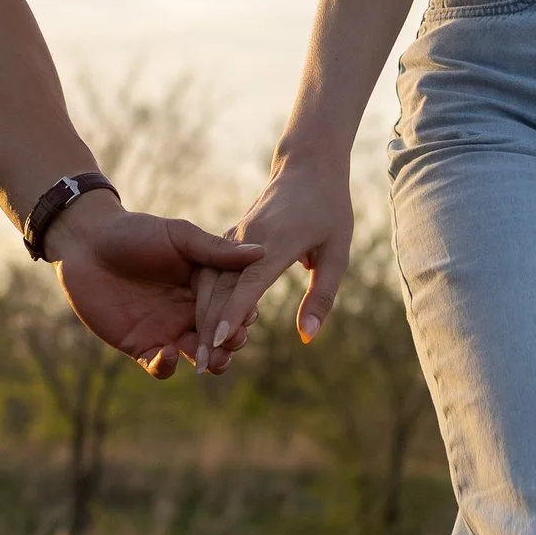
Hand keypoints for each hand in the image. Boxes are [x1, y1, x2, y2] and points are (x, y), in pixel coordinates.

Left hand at [46, 195, 263, 379]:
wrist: (86, 243)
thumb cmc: (134, 232)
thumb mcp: (178, 237)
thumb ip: (215, 251)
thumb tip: (261, 252)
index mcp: (205, 285)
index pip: (232, 305)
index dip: (242, 314)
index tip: (248, 317)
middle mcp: (190, 311)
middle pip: (220, 336)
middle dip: (229, 344)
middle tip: (231, 344)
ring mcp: (166, 330)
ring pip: (196, 356)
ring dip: (207, 361)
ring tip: (210, 360)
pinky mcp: (140, 345)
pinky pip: (160, 366)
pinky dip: (166, 366)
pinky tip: (167, 353)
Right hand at [191, 162, 355, 375]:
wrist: (307, 167)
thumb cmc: (329, 211)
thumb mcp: (337, 254)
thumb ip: (321, 296)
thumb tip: (307, 337)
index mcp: (275, 243)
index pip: (248, 285)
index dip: (232, 315)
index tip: (217, 342)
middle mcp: (246, 240)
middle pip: (219, 288)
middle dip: (208, 328)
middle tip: (201, 367)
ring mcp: (233, 237)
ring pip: (208, 281)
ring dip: (201, 317)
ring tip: (198, 353)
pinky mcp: (228, 238)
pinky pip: (209, 271)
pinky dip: (202, 299)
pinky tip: (198, 324)